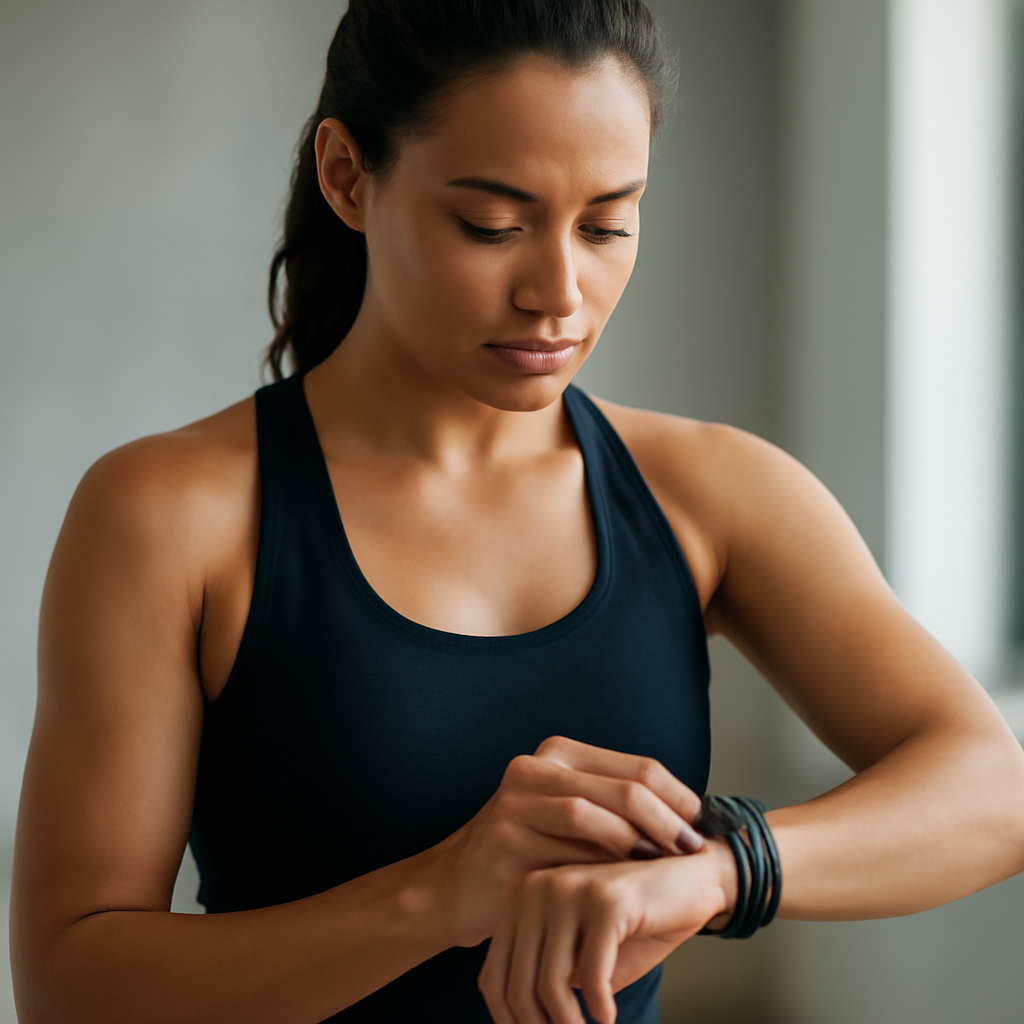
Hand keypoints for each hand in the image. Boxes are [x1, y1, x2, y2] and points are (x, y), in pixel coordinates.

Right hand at [430, 736, 703, 947]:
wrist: (456, 886)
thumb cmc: (530, 854)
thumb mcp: (574, 820)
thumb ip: (619, 811)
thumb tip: (692, 822)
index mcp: (560, 754)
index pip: (640, 767)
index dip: (680, 798)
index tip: (704, 829)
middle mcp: (536, 767)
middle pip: (624, 786)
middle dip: (669, 821)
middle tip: (692, 850)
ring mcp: (515, 801)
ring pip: (593, 813)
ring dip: (636, 843)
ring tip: (662, 866)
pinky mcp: (501, 837)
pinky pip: (560, 851)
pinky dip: (597, 868)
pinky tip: (618, 886)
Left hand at [477, 839, 736, 1023]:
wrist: (694, 879)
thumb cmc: (636, 923)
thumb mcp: (582, 955)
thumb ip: (550, 978)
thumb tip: (525, 1023)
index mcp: (521, 900)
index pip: (494, 977)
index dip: (509, 1021)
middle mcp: (537, 888)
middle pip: (517, 985)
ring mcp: (570, 889)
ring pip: (550, 983)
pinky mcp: (607, 900)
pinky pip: (592, 973)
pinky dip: (600, 1006)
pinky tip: (608, 1015)